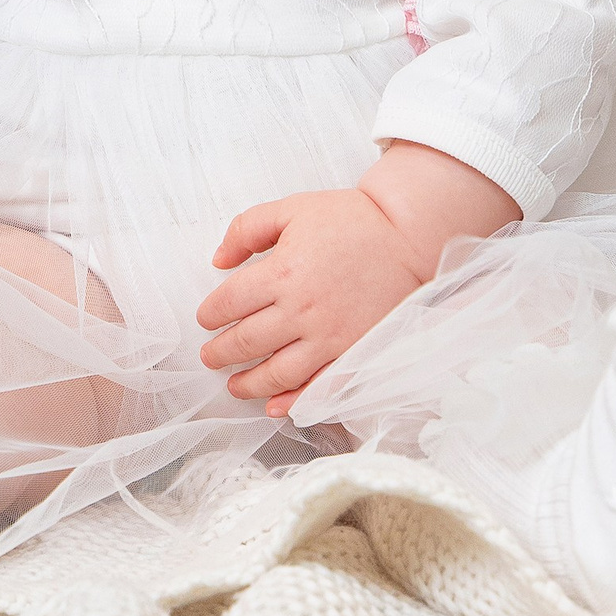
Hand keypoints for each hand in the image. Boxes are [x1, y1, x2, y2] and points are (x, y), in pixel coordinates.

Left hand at [197, 143, 521, 417]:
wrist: (408, 235)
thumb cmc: (351, 220)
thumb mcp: (293, 209)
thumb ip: (248, 229)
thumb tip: (218, 260)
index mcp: (283, 272)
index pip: (229, 303)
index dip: (210, 314)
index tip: (207, 319)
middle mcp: (302, 310)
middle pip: (245, 342)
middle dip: (219, 353)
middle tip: (210, 356)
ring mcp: (329, 337)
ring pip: (275, 373)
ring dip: (248, 383)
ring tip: (235, 385)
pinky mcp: (353, 352)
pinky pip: (317, 387)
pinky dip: (292, 402)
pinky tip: (274, 406)